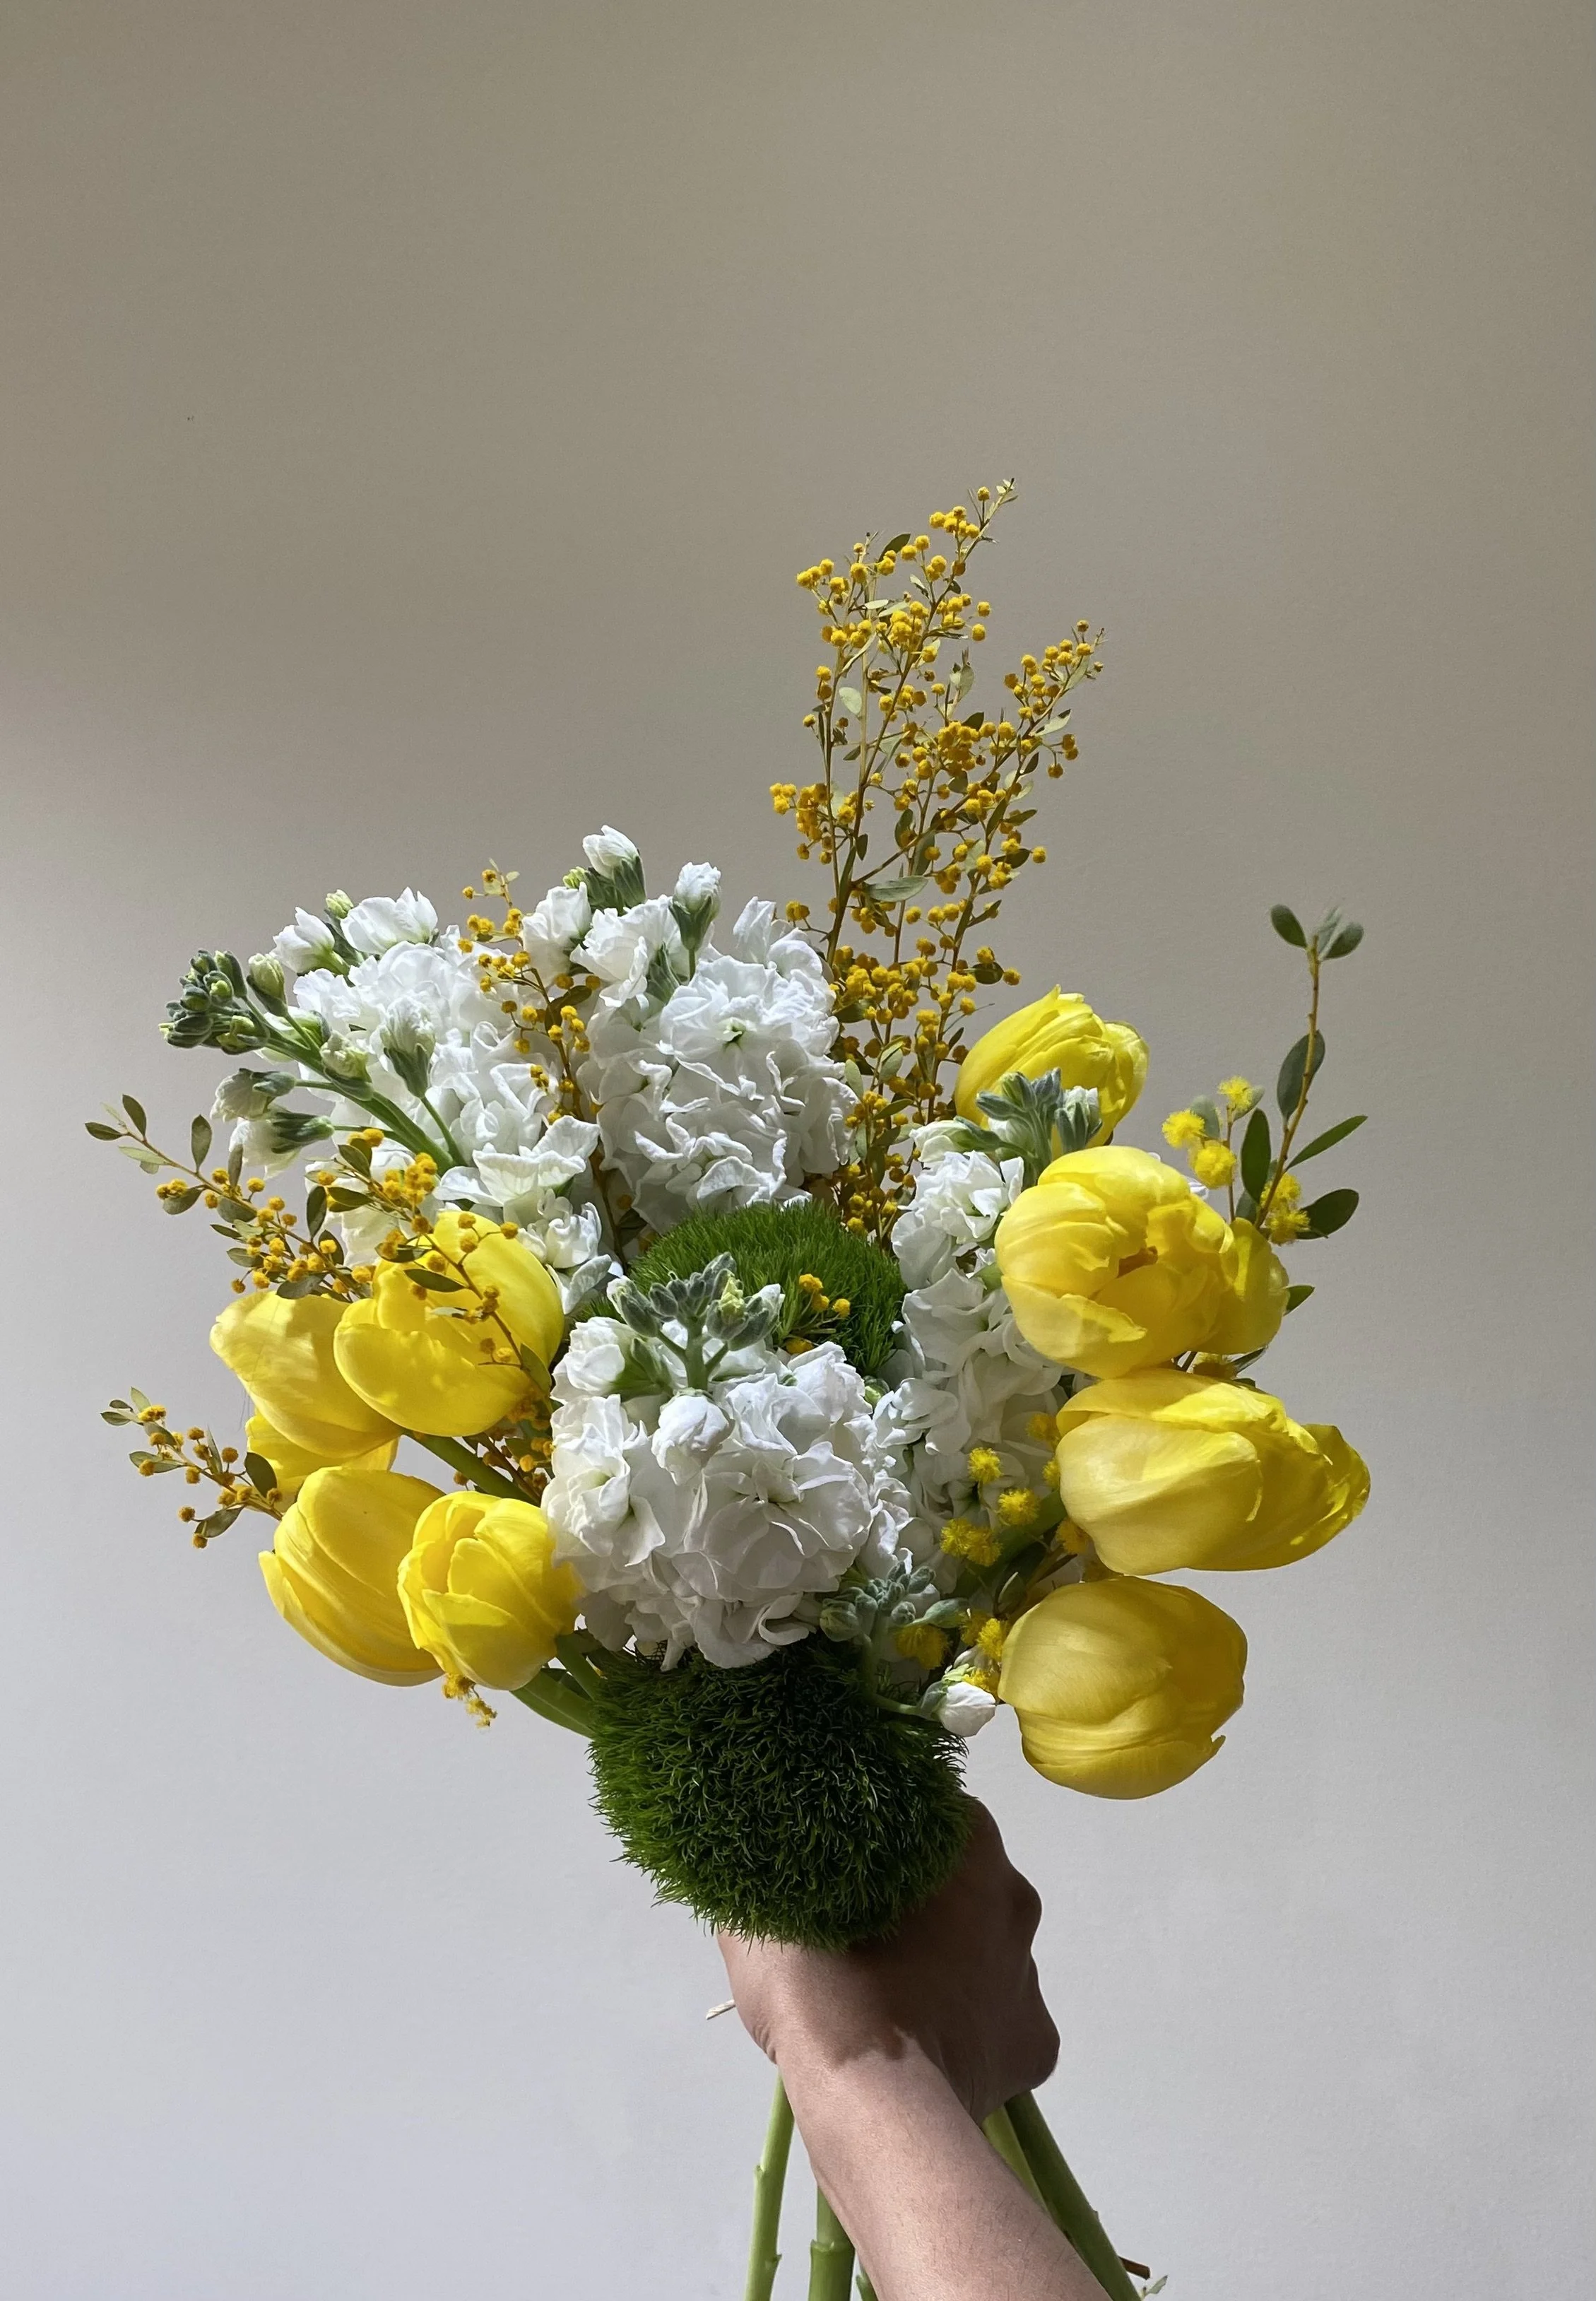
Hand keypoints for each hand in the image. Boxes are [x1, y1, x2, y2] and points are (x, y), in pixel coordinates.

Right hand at [718, 1799, 1058, 2122]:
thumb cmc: (824, 1987)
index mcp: (969, 1845)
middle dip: (925, 1904)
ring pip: (986, 1957)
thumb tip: (774, 1879)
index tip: (850, 1863)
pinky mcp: (1036, 2043)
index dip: (890, 1833)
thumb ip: (779, 1883)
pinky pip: (1003, 2026)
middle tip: (865, 1936)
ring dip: (949, 1970)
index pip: (935, 1812)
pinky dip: (971, 2033)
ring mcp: (1029, 1975)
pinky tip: (929, 2048)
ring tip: (894, 2003)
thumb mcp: (770, 1920)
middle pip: (966, 1887)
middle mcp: (1015, 1897)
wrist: (867, 2104)